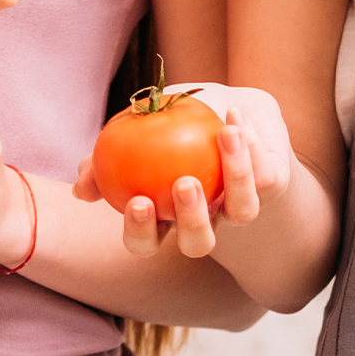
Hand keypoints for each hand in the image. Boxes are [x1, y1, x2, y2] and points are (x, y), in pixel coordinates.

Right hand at [74, 86, 294, 258]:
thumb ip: (106, 159)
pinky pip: (263, 172)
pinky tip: (234, 116)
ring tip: (224, 135)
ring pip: (243, 212)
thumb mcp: (136, 132)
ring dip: (236, 176)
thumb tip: (82, 190)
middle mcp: (207, 219)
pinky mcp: (272, 184)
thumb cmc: (175, 126)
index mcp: (168, 216)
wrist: (234, 111)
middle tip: (184, 183)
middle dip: (191, 221)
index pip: (148, 241)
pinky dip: (250, 143)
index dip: (141, 233)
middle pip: (197, 244)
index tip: (136, 201)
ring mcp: (242, 205)